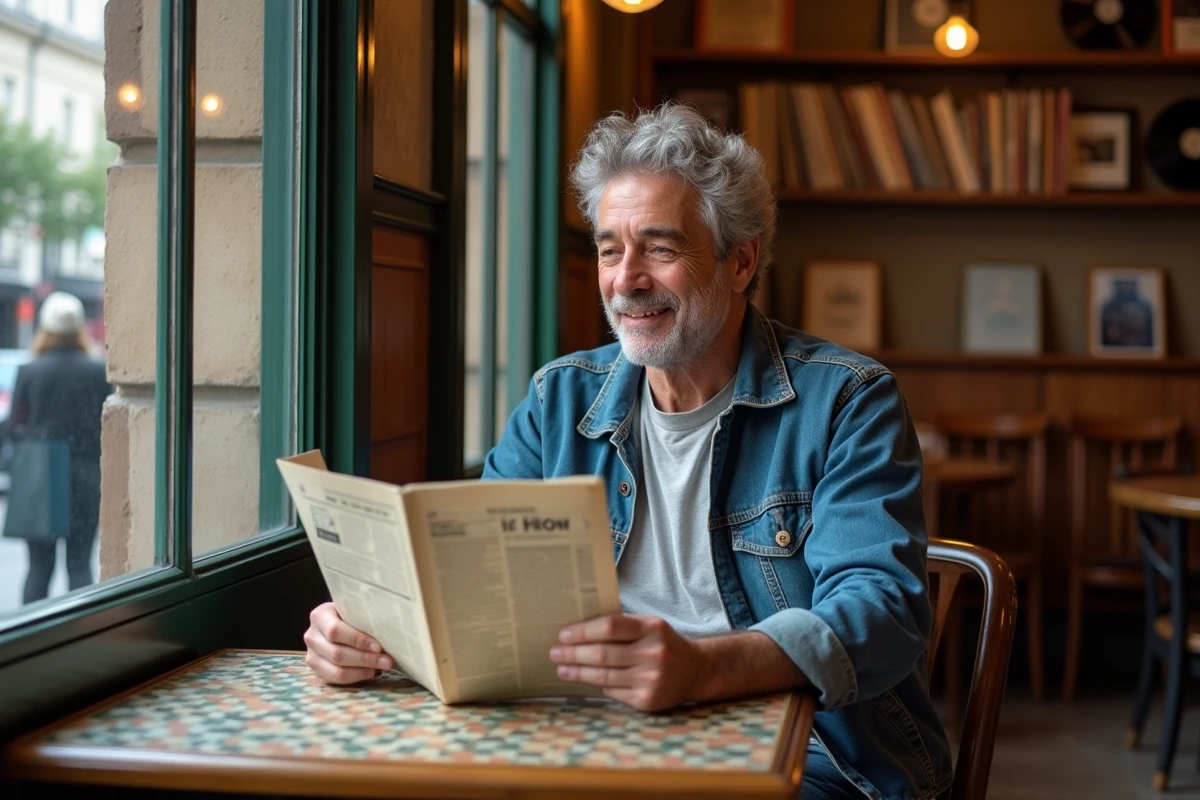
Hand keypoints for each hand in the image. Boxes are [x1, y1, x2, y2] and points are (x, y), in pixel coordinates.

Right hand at [303, 602, 392, 684]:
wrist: (336, 621)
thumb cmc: (351, 614)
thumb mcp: (354, 609)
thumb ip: (363, 616)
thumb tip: (388, 630)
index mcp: (319, 616)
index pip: (335, 631)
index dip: (358, 640)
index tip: (379, 646)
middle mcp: (311, 636)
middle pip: (337, 654)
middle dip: (366, 658)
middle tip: (387, 660)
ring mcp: (312, 655)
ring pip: (337, 670)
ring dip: (363, 670)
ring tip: (382, 666)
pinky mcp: (317, 670)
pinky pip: (336, 679)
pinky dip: (356, 677)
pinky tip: (370, 671)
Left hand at [548, 615, 709, 711]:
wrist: (696, 671)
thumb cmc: (664, 644)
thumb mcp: (650, 626)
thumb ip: (622, 626)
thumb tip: (579, 630)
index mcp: (652, 628)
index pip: (609, 627)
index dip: (583, 631)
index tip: (563, 635)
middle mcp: (653, 653)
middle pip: (602, 654)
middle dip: (573, 653)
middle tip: (554, 652)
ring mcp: (651, 679)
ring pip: (603, 676)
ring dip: (577, 672)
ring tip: (561, 668)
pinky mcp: (647, 700)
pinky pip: (612, 691)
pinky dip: (598, 685)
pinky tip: (586, 679)